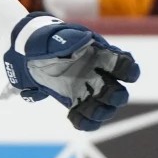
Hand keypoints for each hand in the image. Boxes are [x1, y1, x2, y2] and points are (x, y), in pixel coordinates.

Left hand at [4, 16, 139, 131]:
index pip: (124, 65)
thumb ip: (71, 39)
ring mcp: (88, 91)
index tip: (127, 75)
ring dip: (101, 112)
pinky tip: (74, 117)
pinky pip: (86, 118)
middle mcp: (99, 76)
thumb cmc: (48, 40)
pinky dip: (84, 122)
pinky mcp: (75, 102)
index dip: (129, 70)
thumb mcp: (58, 36)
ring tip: (89, 110)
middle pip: (118, 93)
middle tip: (104, 95)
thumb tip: (82, 42)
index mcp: (101, 57)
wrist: (29, 53)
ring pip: (105, 109)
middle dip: (115, 97)